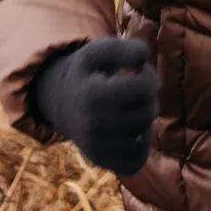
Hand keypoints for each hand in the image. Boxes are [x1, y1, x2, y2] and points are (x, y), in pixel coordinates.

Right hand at [32, 37, 157, 175]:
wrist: (61, 101)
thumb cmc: (89, 72)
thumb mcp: (100, 50)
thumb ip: (126, 48)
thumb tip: (143, 60)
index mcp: (93, 95)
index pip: (145, 88)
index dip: (148, 76)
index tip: (138, 73)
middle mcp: (94, 126)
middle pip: (148, 112)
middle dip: (147, 98)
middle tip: (133, 90)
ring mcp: (96, 148)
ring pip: (145, 135)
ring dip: (143, 118)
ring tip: (128, 106)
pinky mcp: (101, 162)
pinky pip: (137, 161)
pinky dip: (139, 145)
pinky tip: (130, 129)